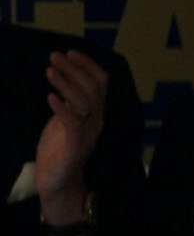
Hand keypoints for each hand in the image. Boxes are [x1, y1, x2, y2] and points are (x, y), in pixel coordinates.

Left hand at [31, 48, 107, 226]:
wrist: (58, 182)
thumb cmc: (59, 149)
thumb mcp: (65, 119)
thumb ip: (69, 101)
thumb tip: (63, 76)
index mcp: (94, 114)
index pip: (100, 84)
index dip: (87, 66)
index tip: (70, 52)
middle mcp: (95, 122)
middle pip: (93, 89)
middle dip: (74, 69)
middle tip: (55, 56)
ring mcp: (87, 135)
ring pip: (84, 103)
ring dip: (66, 84)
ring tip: (49, 70)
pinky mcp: (74, 148)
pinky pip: (72, 125)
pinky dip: (62, 109)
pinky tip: (50, 98)